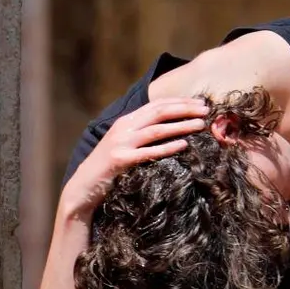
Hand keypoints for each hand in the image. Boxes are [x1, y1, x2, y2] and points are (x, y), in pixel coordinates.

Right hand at [59, 98, 209, 216]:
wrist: (84, 186)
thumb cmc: (108, 168)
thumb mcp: (124, 144)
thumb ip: (141, 134)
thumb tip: (169, 129)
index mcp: (126, 120)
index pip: (156, 104)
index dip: (179, 102)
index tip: (199, 103)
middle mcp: (123, 127)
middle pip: (159, 112)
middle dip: (185, 109)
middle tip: (205, 111)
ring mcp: (121, 143)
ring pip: (157, 130)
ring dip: (181, 125)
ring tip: (200, 125)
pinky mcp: (120, 160)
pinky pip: (149, 152)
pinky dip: (168, 147)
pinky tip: (184, 145)